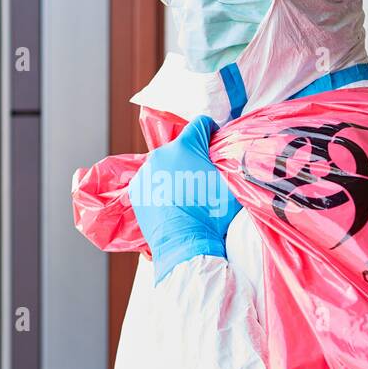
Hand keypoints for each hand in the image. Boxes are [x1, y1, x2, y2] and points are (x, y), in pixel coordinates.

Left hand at [128, 115, 242, 282]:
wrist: (185, 245)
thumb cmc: (212, 214)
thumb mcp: (230, 184)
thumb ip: (228, 163)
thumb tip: (231, 154)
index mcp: (185, 146)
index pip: (200, 123)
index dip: (212, 131)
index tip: (215, 142)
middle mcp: (161, 153)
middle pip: (181, 146)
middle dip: (192, 156)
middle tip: (202, 178)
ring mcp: (145, 171)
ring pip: (164, 164)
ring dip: (175, 172)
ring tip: (185, 194)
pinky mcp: (136, 189)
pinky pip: (151, 181)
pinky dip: (160, 187)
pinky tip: (171, 202)